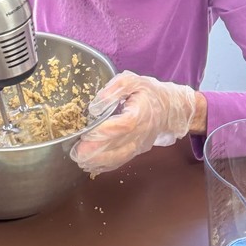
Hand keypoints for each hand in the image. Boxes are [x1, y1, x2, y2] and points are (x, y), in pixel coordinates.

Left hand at [70, 72, 196, 174]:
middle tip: (76, 152)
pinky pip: (121, 161)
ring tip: (80, 160)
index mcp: (140, 113)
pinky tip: (91, 166)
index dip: (104, 132)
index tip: (86, 134)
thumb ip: (114, 88)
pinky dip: (105, 166)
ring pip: (119, 157)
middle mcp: (141, 133)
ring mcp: (139, 144)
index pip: (122, 126)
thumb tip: (96, 105)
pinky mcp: (137, 151)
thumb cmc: (148, 92)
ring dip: (98, 161)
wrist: (169, 108)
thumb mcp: (132, 80)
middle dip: (95, 152)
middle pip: (118, 146)